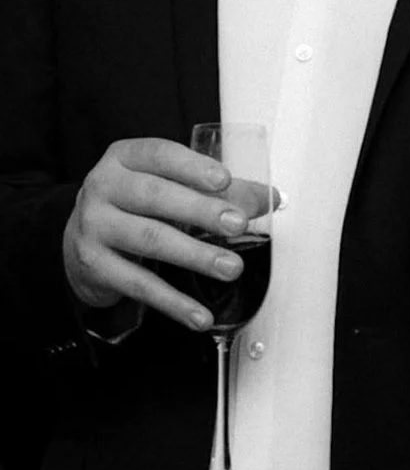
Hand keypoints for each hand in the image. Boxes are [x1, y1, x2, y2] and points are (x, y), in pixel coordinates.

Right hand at [62, 139, 266, 329]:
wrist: (80, 238)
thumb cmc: (136, 203)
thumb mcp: (168, 183)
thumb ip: (217, 189)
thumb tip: (269, 199)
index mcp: (126, 157)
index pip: (160, 155)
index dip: (193, 167)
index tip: (224, 180)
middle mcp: (103, 187)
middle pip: (156, 198)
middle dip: (201, 212)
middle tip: (237, 224)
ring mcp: (94, 227)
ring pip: (150, 240)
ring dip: (195, 256)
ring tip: (230, 267)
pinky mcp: (93, 266)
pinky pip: (138, 285)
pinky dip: (173, 301)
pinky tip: (199, 314)